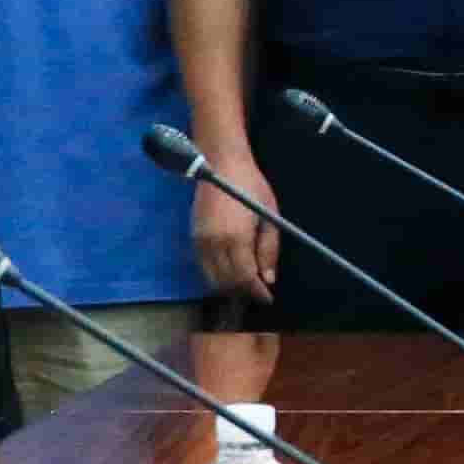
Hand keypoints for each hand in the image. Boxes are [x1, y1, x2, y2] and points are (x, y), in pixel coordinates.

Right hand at [189, 145, 283, 303]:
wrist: (221, 165)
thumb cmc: (251, 186)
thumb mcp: (270, 216)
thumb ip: (269, 249)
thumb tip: (268, 278)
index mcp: (236, 238)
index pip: (244, 278)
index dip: (256, 292)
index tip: (268, 298)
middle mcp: (214, 244)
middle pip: (227, 282)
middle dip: (243, 292)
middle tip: (258, 292)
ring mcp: (200, 241)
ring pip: (212, 278)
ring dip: (229, 286)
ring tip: (246, 284)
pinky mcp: (193, 237)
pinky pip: (203, 267)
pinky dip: (216, 275)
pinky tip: (230, 272)